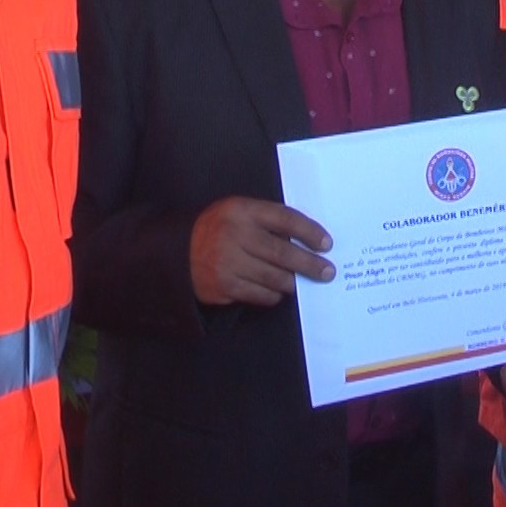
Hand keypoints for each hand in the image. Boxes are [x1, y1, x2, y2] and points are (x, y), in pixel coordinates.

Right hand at [189, 197, 334, 306]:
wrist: (178, 251)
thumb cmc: (218, 228)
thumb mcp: (239, 211)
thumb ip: (268, 220)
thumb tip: (307, 240)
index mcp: (242, 211)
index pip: (285, 219)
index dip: (310, 232)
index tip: (326, 243)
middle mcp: (235, 236)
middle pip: (283, 253)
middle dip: (310, 265)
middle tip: (327, 271)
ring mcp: (228, 263)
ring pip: (274, 278)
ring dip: (292, 282)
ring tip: (301, 282)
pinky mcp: (224, 287)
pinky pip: (261, 295)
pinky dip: (273, 294)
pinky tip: (276, 290)